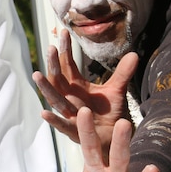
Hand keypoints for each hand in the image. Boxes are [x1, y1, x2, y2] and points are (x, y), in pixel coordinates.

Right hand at [33, 29, 137, 150]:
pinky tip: (44, 113)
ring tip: (36, 74)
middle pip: (58, 80)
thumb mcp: (117, 90)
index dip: (65, 50)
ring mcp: (71, 115)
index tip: (63, 33)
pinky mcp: (75, 132)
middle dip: (53, 64)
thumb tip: (134, 53)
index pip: (67, 66)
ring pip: (55, 100)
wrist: (116, 138)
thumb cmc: (111, 114)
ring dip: (45, 88)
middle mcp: (70, 99)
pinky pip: (62, 125)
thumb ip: (123, 73)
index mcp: (77, 87)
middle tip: (50, 48)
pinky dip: (54, 120)